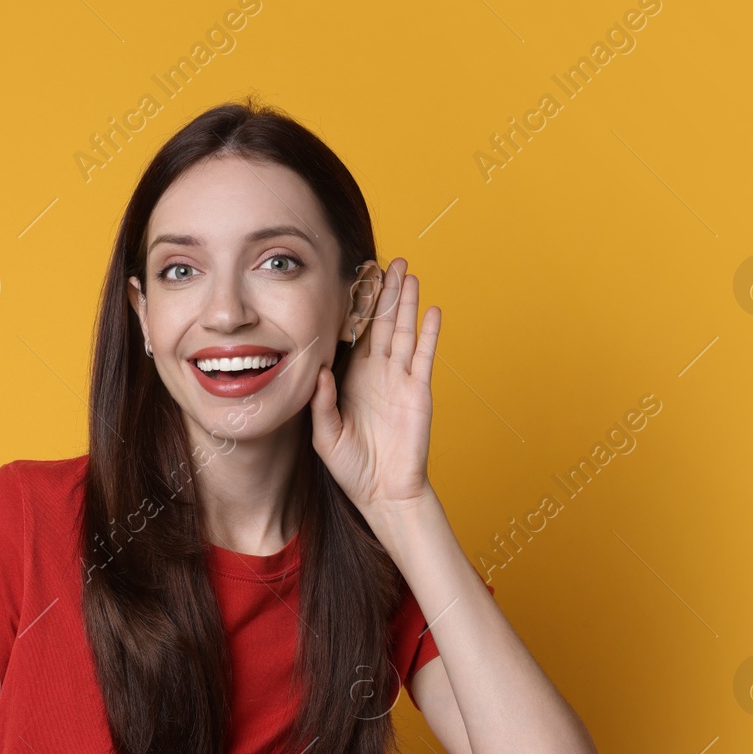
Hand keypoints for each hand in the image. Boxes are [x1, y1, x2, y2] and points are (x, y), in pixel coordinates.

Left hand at [309, 257, 440, 518]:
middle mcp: (376, 373)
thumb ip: (320, 404)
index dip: (354, 307)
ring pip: (404, 332)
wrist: (383, 492)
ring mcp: (399, 380)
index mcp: (350, 379)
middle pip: (381, 323)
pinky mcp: (419, 391)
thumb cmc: (351, 468)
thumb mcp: (324, 436)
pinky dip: (429, 333)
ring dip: (406, 303)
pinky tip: (432, 310)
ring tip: (409, 273)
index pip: (353, 334)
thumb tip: (320, 372)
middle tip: (387, 261)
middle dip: (384, 293)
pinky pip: (424, 356)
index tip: (353, 278)